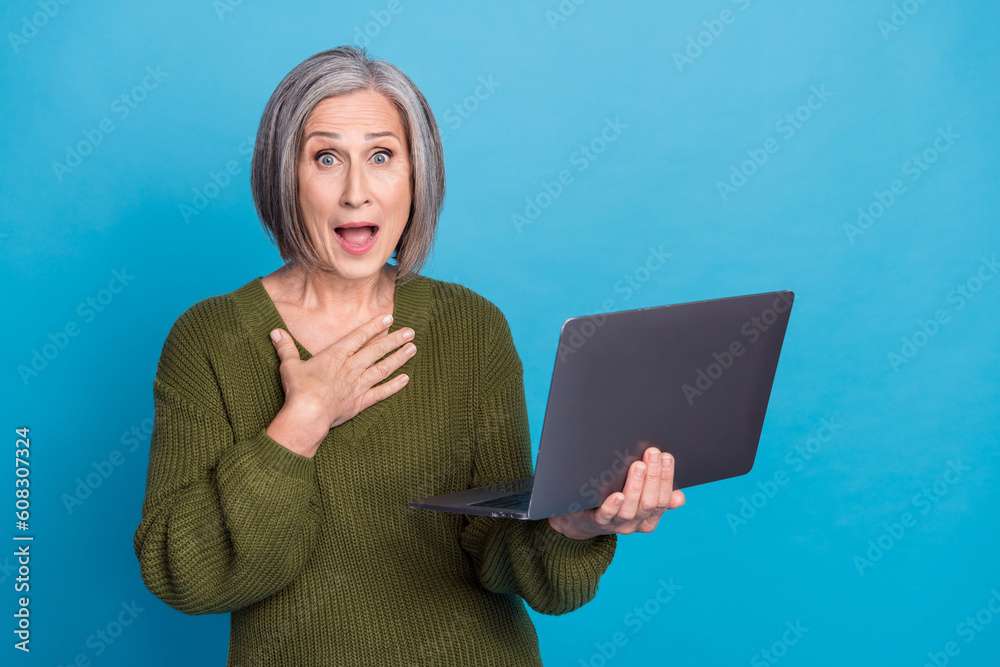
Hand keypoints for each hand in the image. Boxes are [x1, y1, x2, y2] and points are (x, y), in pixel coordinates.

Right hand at [266, 314, 415, 456]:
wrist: (307, 415)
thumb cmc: (298, 390)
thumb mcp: (289, 365)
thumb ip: (286, 347)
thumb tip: (275, 331)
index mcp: (336, 356)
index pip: (359, 336)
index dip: (375, 326)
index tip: (389, 318)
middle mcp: (351, 367)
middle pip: (377, 350)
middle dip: (395, 339)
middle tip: (411, 331)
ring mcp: (358, 384)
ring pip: (383, 368)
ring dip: (399, 358)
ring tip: (413, 349)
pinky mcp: (360, 402)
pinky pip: (381, 392)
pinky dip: (394, 386)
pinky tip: (406, 379)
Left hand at [547, 446, 685, 539]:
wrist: (581, 520)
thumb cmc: (614, 501)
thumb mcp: (638, 500)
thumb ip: (657, 496)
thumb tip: (680, 497)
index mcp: (648, 519)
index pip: (663, 500)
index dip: (666, 478)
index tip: (666, 457)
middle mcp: (634, 524)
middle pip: (649, 503)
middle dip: (653, 477)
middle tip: (653, 453)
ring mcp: (615, 525)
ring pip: (630, 509)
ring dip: (635, 486)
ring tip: (638, 465)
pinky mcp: (596, 521)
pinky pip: (605, 516)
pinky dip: (612, 506)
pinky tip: (616, 495)